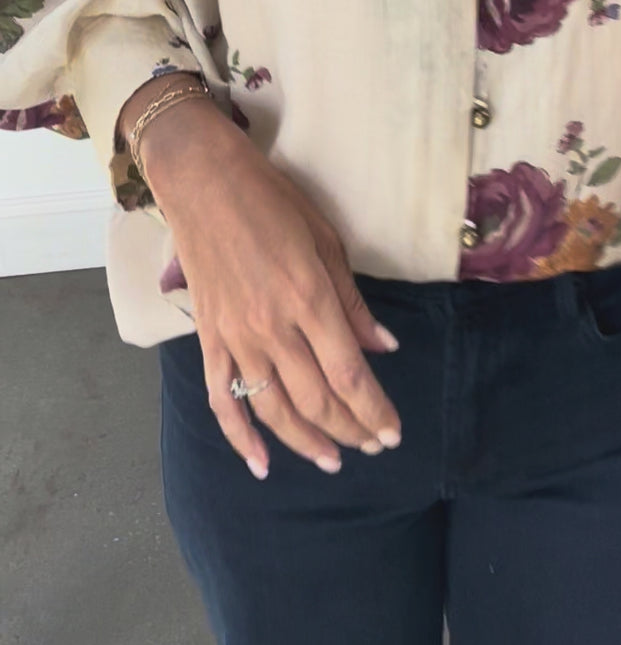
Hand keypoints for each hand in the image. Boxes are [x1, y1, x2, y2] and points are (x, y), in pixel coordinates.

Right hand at [142, 100, 402, 478]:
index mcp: (309, 298)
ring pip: (274, 409)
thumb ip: (353, 302)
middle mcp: (272, 327)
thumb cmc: (272, 199)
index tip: (393, 433)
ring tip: (332, 460)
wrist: (203, 181)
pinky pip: (221, 398)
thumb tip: (384, 347)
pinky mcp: (208, 338)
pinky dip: (240, 437)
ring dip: (306, 442)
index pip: (349, 374)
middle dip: (350, 429)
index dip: (374, 410)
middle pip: (317, 399)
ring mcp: (235, 337)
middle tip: (373, 445)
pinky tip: (260, 463)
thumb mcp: (326, 239)